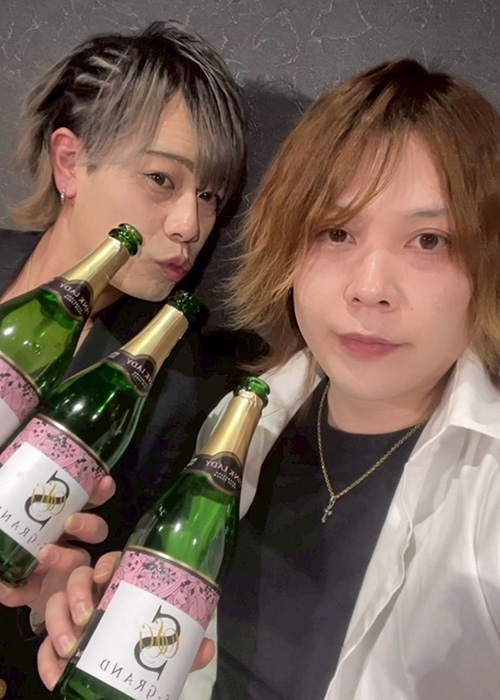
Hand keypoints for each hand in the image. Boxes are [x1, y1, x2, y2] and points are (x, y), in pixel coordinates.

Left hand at [0, 475, 114, 609]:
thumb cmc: (8, 528)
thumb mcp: (10, 506)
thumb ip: (9, 485)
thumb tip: (4, 466)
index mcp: (62, 516)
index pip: (90, 501)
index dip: (100, 492)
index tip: (104, 484)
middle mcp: (67, 541)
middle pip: (95, 531)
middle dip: (88, 525)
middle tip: (70, 522)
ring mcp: (58, 571)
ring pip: (78, 564)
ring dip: (64, 557)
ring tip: (42, 554)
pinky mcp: (36, 597)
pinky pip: (32, 595)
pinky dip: (17, 591)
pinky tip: (7, 590)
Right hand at [38, 550, 214, 690]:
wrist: (125, 682)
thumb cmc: (146, 651)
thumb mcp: (167, 649)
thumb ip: (186, 648)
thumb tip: (206, 646)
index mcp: (122, 587)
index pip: (112, 562)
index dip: (107, 564)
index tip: (107, 577)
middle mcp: (94, 595)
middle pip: (78, 577)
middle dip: (77, 593)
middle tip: (85, 617)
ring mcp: (72, 617)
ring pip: (56, 604)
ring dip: (58, 623)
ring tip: (70, 647)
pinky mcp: (56, 644)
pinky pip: (44, 646)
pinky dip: (46, 661)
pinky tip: (56, 676)